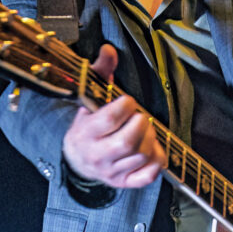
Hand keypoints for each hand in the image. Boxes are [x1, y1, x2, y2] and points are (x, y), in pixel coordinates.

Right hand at [61, 44, 167, 189]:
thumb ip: (101, 72)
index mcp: (86, 132)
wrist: (77, 158)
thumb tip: (109, 49)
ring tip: (145, 132)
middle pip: (128, 142)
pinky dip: (155, 163)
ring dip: (151, 140)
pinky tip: (152, 151)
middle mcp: (97, 154)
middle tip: (140, 117)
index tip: (128, 101)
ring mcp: (110, 171)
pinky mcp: (122, 182)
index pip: (109, 120)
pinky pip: (145, 177)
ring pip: (140, 156)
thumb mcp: (90, 97)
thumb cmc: (89, 124)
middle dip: (141, 124)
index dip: (126, 106)